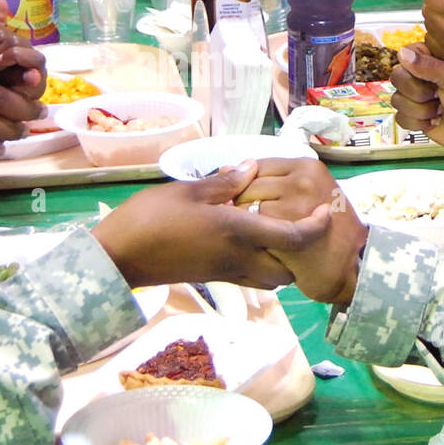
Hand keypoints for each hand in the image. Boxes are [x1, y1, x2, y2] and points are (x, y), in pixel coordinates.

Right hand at [91, 161, 332, 288]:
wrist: (120, 256)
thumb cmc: (151, 218)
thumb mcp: (189, 191)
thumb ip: (225, 182)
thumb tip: (252, 166)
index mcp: (238, 233)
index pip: (292, 237)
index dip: (314, 227)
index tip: (323, 212)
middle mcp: (239, 259)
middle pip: (287, 270)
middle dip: (299, 253)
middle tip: (296, 224)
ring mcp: (226, 273)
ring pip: (270, 278)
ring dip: (279, 261)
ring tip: (271, 231)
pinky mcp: (213, 278)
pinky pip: (249, 277)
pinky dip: (259, 263)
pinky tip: (246, 239)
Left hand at [234, 159, 367, 304]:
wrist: (350, 265)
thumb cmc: (326, 229)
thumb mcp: (307, 192)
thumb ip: (270, 180)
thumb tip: (224, 168)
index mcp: (306, 167)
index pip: (257, 167)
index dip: (246, 186)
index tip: (249, 202)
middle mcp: (301, 180)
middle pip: (247, 185)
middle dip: (241, 204)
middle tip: (252, 223)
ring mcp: (294, 204)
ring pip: (245, 206)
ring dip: (243, 222)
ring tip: (256, 234)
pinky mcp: (286, 229)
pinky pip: (251, 228)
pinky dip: (250, 238)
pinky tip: (261, 246)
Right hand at [390, 45, 443, 152]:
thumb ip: (429, 65)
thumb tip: (403, 53)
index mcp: (428, 60)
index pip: (403, 59)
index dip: (415, 73)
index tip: (433, 80)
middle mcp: (418, 76)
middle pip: (397, 80)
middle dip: (420, 94)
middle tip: (439, 96)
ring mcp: (414, 96)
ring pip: (397, 101)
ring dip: (422, 110)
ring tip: (440, 109)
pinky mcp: (412, 115)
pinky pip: (400, 118)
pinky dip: (418, 123)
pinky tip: (434, 120)